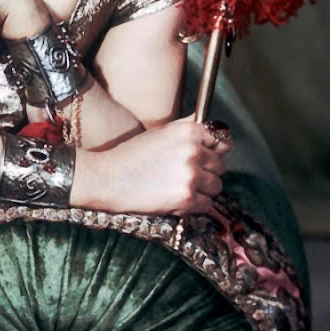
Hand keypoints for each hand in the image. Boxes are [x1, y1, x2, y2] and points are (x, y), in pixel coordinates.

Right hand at [72, 118, 232, 214]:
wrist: (106, 178)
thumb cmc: (130, 155)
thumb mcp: (159, 133)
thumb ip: (187, 128)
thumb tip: (213, 125)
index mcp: (188, 131)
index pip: (223, 141)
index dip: (215, 151)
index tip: (206, 157)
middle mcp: (193, 151)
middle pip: (221, 166)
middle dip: (206, 172)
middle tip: (182, 174)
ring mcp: (191, 176)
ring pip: (216, 186)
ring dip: (202, 189)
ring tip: (178, 187)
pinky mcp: (186, 198)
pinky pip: (207, 204)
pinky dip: (194, 205)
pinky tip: (175, 199)